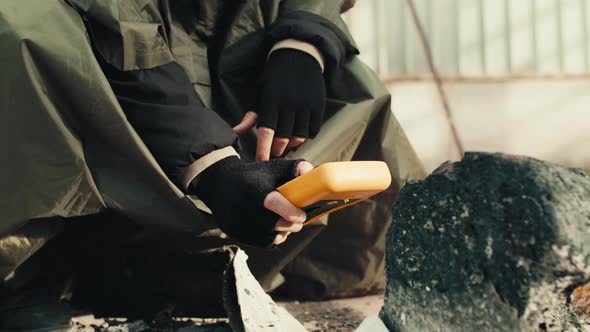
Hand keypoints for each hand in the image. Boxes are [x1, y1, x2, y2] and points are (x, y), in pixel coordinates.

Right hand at [191, 156, 313, 246]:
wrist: (220, 185)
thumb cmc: (254, 176)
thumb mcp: (273, 167)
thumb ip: (294, 168)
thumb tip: (310, 172)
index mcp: (254, 187)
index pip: (271, 202)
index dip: (289, 211)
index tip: (302, 215)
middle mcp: (243, 205)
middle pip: (273, 224)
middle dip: (291, 224)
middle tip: (299, 220)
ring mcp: (237, 221)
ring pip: (269, 237)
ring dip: (283, 233)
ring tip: (286, 223)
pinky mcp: (235, 233)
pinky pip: (261, 243)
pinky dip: (272, 238)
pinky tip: (275, 229)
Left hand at [255, 48, 325, 160]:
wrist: (299, 55)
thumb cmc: (274, 78)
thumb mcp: (259, 93)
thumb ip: (250, 116)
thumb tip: (235, 132)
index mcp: (271, 101)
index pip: (266, 132)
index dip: (264, 149)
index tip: (261, 161)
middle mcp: (289, 104)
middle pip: (283, 138)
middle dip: (277, 149)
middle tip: (275, 150)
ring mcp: (305, 105)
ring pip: (299, 137)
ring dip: (291, 144)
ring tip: (286, 141)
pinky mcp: (318, 106)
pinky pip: (312, 131)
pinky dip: (306, 135)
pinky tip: (299, 132)